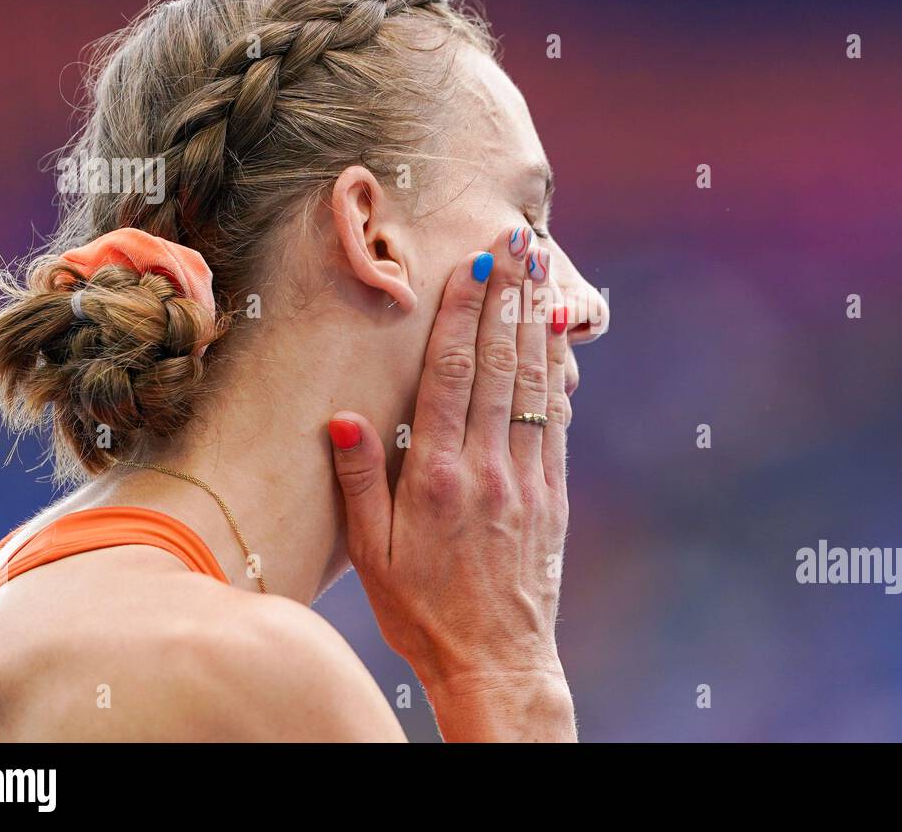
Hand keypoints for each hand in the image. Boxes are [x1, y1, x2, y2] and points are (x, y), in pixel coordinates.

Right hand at [328, 225, 575, 740]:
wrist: (495, 660)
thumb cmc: (422, 610)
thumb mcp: (371, 555)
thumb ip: (358, 482)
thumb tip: (343, 417)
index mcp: (436, 477)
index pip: (452, 376)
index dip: (464, 316)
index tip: (473, 267)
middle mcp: (487, 468)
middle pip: (500, 365)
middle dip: (508, 297)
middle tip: (519, 242)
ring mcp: (526, 479)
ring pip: (534, 385)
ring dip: (537, 322)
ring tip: (542, 271)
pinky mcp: (552, 495)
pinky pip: (557, 422)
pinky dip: (558, 375)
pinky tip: (558, 341)